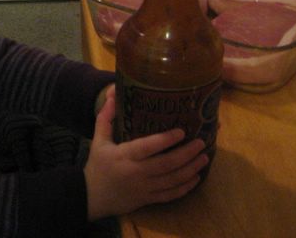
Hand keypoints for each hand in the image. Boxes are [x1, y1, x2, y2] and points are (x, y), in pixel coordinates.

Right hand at [83, 86, 208, 219]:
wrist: (92, 197)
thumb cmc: (97, 166)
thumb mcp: (98, 141)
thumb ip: (105, 119)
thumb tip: (113, 97)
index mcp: (124, 156)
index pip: (148, 147)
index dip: (165, 140)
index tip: (181, 131)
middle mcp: (137, 172)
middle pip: (166, 164)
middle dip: (187, 154)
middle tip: (201, 142)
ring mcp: (145, 188)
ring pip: (173, 180)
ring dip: (191, 169)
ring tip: (204, 157)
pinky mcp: (149, 199)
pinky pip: (171, 195)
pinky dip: (185, 187)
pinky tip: (196, 178)